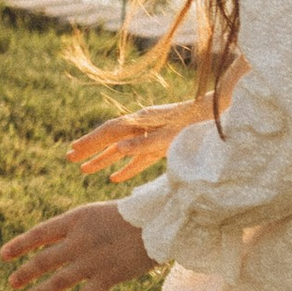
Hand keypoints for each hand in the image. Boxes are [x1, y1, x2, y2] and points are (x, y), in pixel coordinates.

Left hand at [0, 202, 154, 290]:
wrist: (162, 221)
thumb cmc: (132, 215)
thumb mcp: (97, 214)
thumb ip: (75, 229)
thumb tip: (51, 246)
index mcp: (76, 219)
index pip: (39, 233)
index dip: (20, 245)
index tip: (3, 255)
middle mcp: (79, 240)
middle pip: (44, 259)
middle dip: (25, 272)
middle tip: (12, 283)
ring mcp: (93, 260)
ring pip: (58, 280)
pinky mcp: (109, 277)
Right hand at [67, 97, 206, 183]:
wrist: (222, 112)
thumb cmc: (199, 124)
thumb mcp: (173, 136)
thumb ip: (145, 144)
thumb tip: (118, 149)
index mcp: (143, 120)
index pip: (110, 132)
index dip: (91, 142)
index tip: (73, 152)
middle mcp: (143, 125)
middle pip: (110, 138)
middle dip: (90, 148)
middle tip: (69, 158)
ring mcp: (152, 133)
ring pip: (121, 149)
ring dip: (102, 159)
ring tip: (84, 171)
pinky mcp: (162, 143)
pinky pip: (138, 157)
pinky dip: (125, 167)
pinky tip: (115, 179)